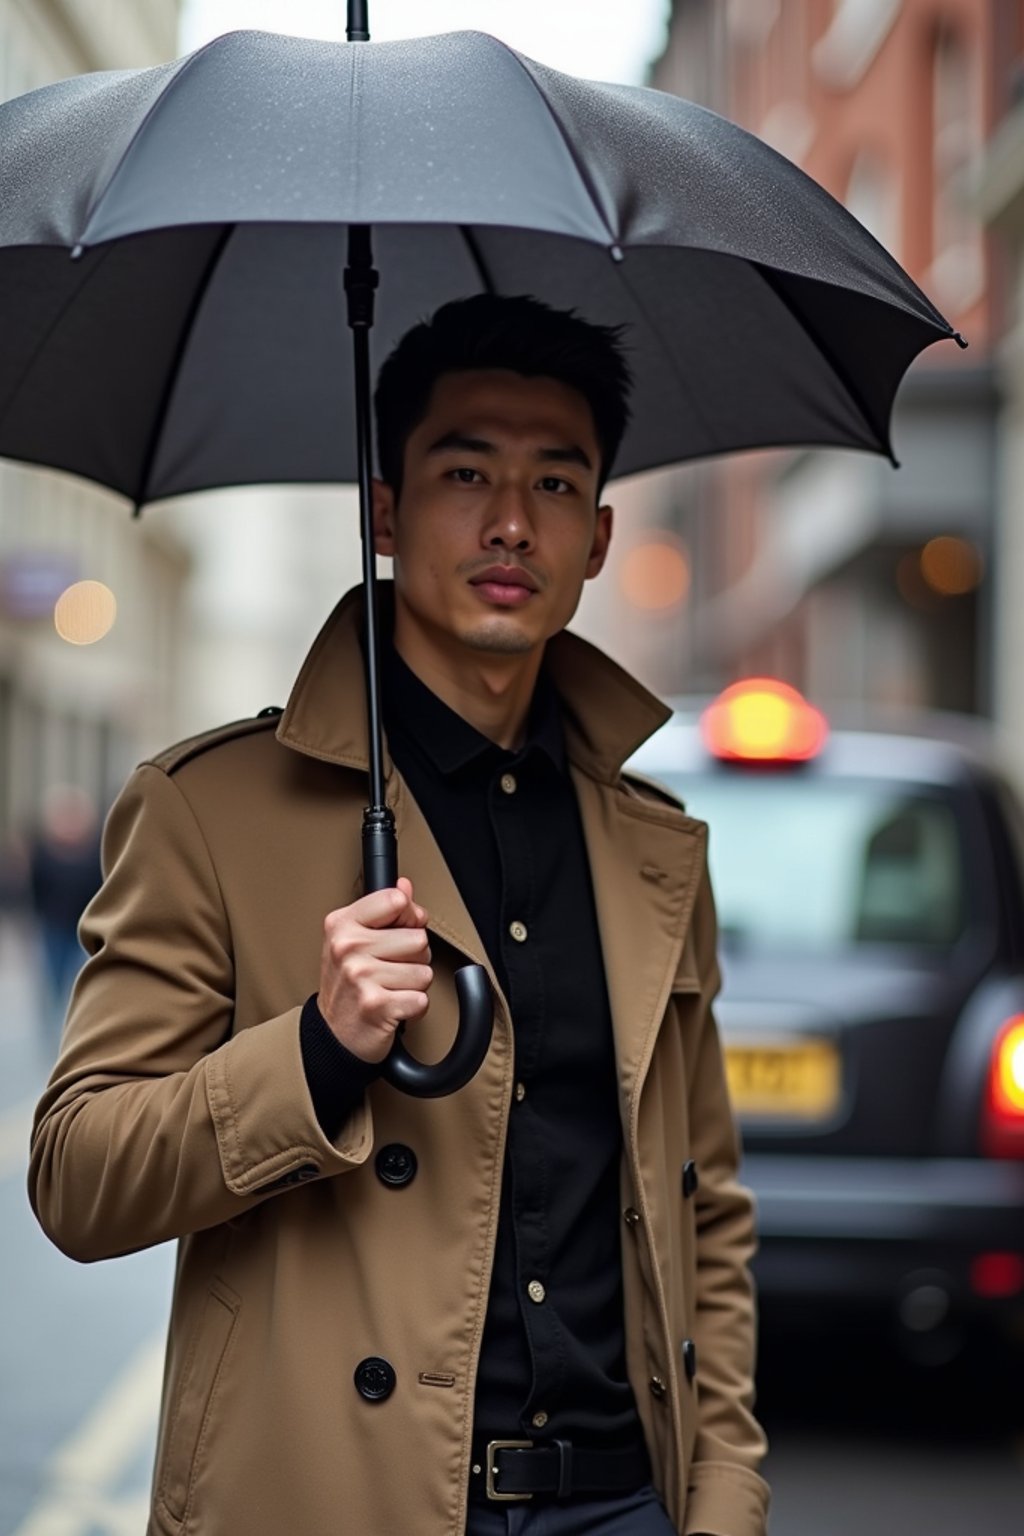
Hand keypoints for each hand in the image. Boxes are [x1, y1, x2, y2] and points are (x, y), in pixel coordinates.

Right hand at [317, 877, 431, 1063]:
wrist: (333, 1034)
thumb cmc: (347, 985)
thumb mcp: (354, 940)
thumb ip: (383, 911)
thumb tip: (405, 885)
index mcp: (342, 924)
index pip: (397, 900)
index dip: (409, 917)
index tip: (398, 932)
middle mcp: (348, 947)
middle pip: (419, 938)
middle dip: (414, 958)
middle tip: (389, 971)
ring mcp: (360, 976)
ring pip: (424, 971)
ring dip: (414, 986)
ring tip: (390, 989)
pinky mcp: (376, 1006)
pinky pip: (421, 999)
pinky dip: (414, 1008)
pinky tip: (393, 1008)